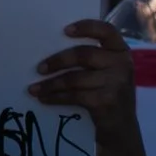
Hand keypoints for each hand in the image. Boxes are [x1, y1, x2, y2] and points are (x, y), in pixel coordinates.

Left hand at [29, 20, 137, 138]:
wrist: (121, 128)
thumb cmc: (107, 94)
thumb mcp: (105, 73)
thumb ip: (91, 59)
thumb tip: (49, 47)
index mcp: (120, 52)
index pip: (107, 31)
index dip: (86, 27)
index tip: (65, 30)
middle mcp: (122, 64)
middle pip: (83, 55)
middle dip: (57, 61)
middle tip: (38, 69)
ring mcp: (116, 83)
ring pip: (74, 78)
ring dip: (50, 84)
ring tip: (33, 89)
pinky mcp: (106, 101)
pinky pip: (74, 95)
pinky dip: (55, 97)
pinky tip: (44, 99)